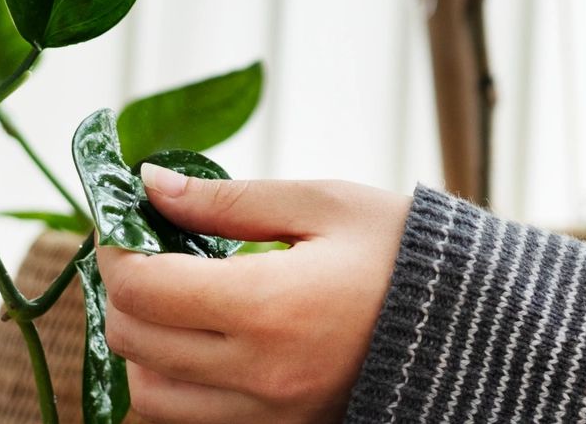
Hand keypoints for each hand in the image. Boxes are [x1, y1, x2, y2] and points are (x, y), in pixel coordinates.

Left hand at [97, 162, 410, 422]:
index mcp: (270, 306)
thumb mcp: (322, 203)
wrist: (469, 318)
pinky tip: (199, 339)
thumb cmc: (399, 249)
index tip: (123, 222)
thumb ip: (230, 200)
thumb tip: (152, 185)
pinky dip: (173, 385)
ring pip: (150, 399)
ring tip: (172, 298)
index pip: (147, 289)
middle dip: (124, 292)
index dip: (116, 251)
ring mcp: (268, 416)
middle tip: (144, 251)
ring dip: (142, 346)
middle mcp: (259, 374)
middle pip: (136, 345)